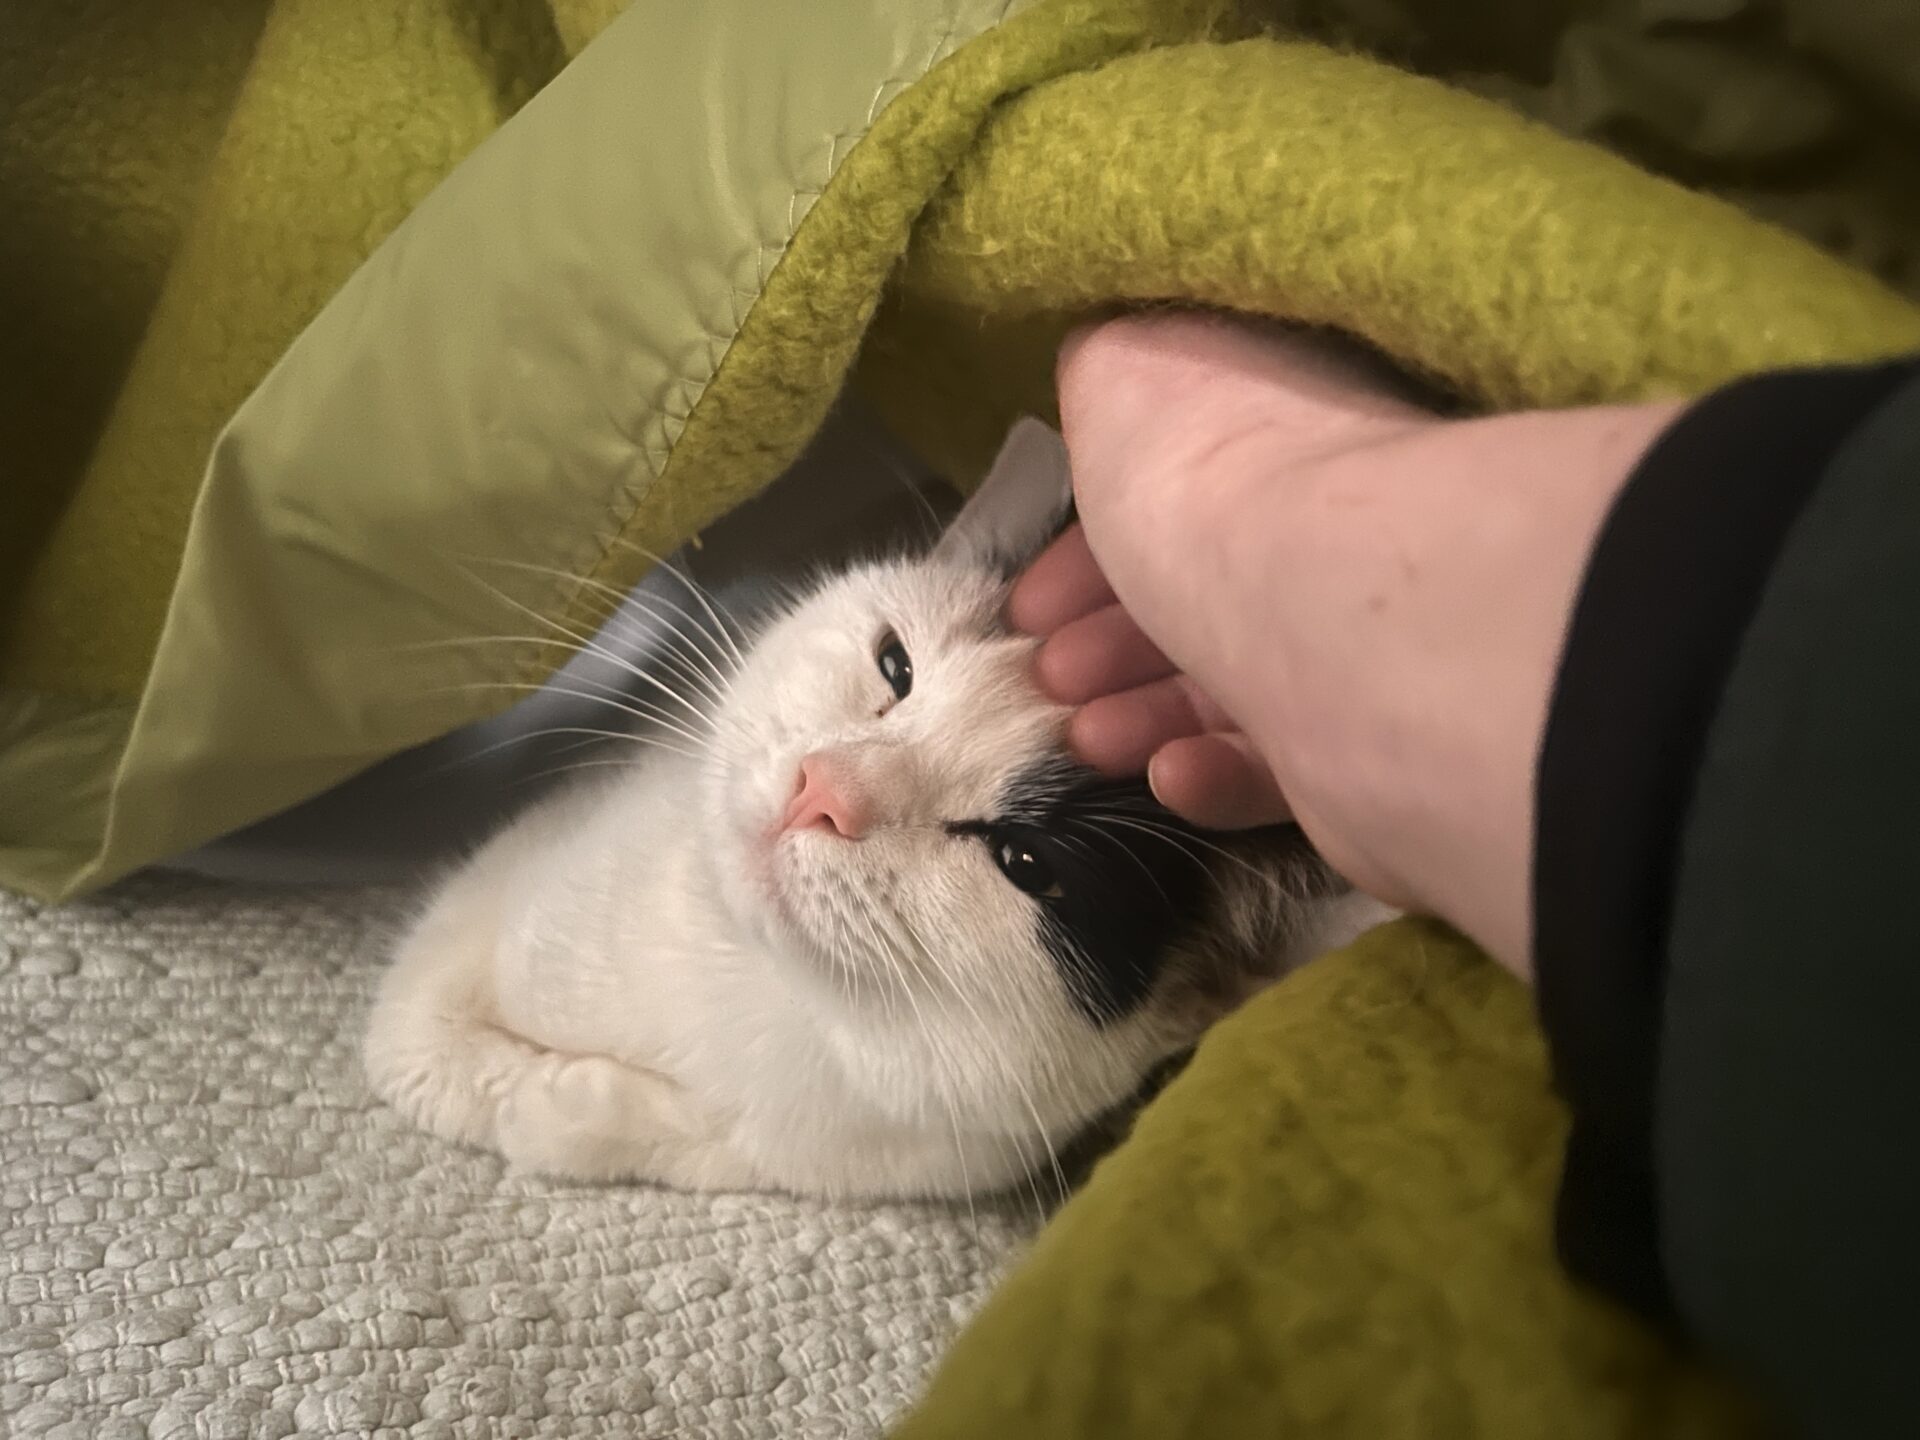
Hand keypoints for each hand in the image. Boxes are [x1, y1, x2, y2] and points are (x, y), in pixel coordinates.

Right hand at [1010, 313, 1682, 972]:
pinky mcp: (1373, 740)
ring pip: (1228, 680)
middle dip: (1103, 640)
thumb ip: (1104, 372)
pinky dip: (1212, 773)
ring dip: (1140, 712)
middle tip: (1043, 678)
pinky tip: (1169, 774)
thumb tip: (1106, 383)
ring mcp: (1355, 637)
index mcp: (1276, 427)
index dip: (1085, 545)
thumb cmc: (1215, 482)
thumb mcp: (1123, 376)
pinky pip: (1278, 760)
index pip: (1175, 484)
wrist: (1338, 616)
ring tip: (1085, 739)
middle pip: (1195, 589)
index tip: (1026, 601)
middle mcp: (1325, 526)